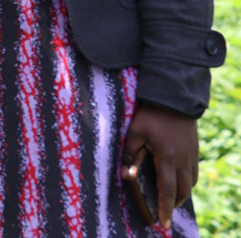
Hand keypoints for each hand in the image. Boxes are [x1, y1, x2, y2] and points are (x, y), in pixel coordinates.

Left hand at [121, 101, 198, 230]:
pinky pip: (193, 173)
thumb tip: (126, 176)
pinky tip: (176, 179)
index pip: (167, 191)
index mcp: (167, 158)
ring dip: (180, 193)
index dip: (164, 208)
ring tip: (169, 198)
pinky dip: (186, 181)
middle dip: (173, 204)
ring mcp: (191, 155)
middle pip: (181, 191)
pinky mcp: (194, 149)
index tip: (162, 223)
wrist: (172, 96)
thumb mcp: (135, 132)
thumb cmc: (150, 114)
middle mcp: (183, 160)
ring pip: (190, 183)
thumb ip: (130, 155)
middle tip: (164, 212)